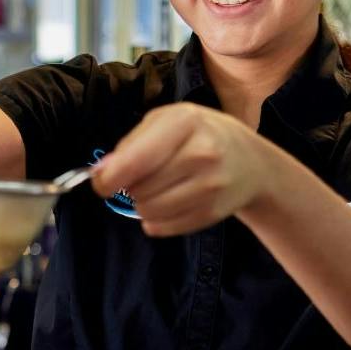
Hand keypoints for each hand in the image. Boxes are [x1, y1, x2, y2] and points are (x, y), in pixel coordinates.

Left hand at [91, 104, 275, 236]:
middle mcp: (202, 153)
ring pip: (148, 212)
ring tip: (159, 189)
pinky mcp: (213, 213)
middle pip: (138, 189)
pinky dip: (157, 220)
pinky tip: (171, 203)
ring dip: (144, 204)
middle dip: (132, 186)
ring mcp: (211, 186)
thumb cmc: (199, 134)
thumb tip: (100, 173)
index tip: (103, 183)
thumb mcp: (166, 122)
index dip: (109, 178)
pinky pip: (164, 228)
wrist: (250, 161)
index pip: (135, 160)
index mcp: (185, 122)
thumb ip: (131, 144)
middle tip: (146, 176)